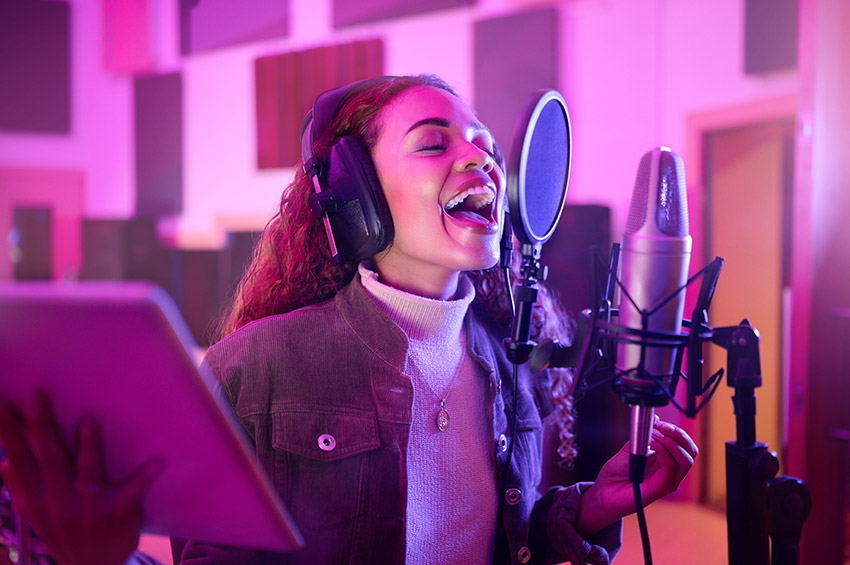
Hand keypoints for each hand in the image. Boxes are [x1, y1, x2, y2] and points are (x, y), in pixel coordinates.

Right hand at [0, 393, 160, 564]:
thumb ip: (22, 489)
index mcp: (34, 501)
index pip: (19, 460)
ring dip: (88, 447)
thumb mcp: (36, 516)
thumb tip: (7, 461)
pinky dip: (143, 477)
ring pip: (87, 473)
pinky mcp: (118, 511)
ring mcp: (89, 508)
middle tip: (39, 395)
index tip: (3, 403)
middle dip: (42, 426)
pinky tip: (156, 463)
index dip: (10, 432)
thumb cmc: (63, 533)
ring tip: (89, 421)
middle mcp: (58, 504)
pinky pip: (132, 491)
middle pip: (49, 459)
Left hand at [576, 416, 697, 535]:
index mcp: (665, 460)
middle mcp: (670, 471)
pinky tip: (652, 444)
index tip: (660, 422)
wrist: (604, 491)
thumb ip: (644, 435)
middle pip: (691, 451)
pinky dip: (664, 451)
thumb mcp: (630, 448)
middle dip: (679, 435)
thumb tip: (655, 419)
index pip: (684, 444)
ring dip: (672, 442)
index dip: (676, 431)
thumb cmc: (616, 472)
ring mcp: (668, 480)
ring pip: (686, 459)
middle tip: (662, 427)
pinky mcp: (661, 488)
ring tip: (656, 435)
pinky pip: (671, 467)